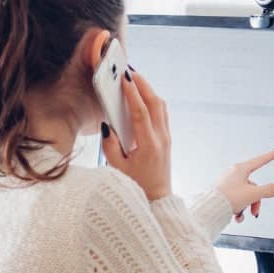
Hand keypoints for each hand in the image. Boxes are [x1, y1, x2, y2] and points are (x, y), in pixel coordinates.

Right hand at [101, 68, 171, 200]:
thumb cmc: (136, 186)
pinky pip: (162, 114)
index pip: (141, 112)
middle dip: (144, 85)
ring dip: (149, 91)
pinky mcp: (166, 139)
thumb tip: (106, 126)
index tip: (125, 79)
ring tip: (136, 81)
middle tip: (130, 72)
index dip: (132, 93)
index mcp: (149, 145)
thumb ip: (110, 146)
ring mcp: (166, 138)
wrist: (157, 200)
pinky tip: (142, 98)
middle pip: (155, 103)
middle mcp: (161, 139)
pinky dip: (153, 102)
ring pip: (161, 107)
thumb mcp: (117, 168)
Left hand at [215, 148, 273, 222]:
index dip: (270, 156)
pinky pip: (236, 200)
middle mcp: (233, 174)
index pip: (260, 160)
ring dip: (247, 207)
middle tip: (255, 211)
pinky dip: (238, 209)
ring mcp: (228, 183)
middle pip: (253, 186)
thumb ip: (268, 190)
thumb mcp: (253, 194)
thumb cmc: (227, 198)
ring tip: (241, 215)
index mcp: (240, 169)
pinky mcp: (223, 193)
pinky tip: (236, 216)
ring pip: (245, 195)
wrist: (210, 209)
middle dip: (256, 201)